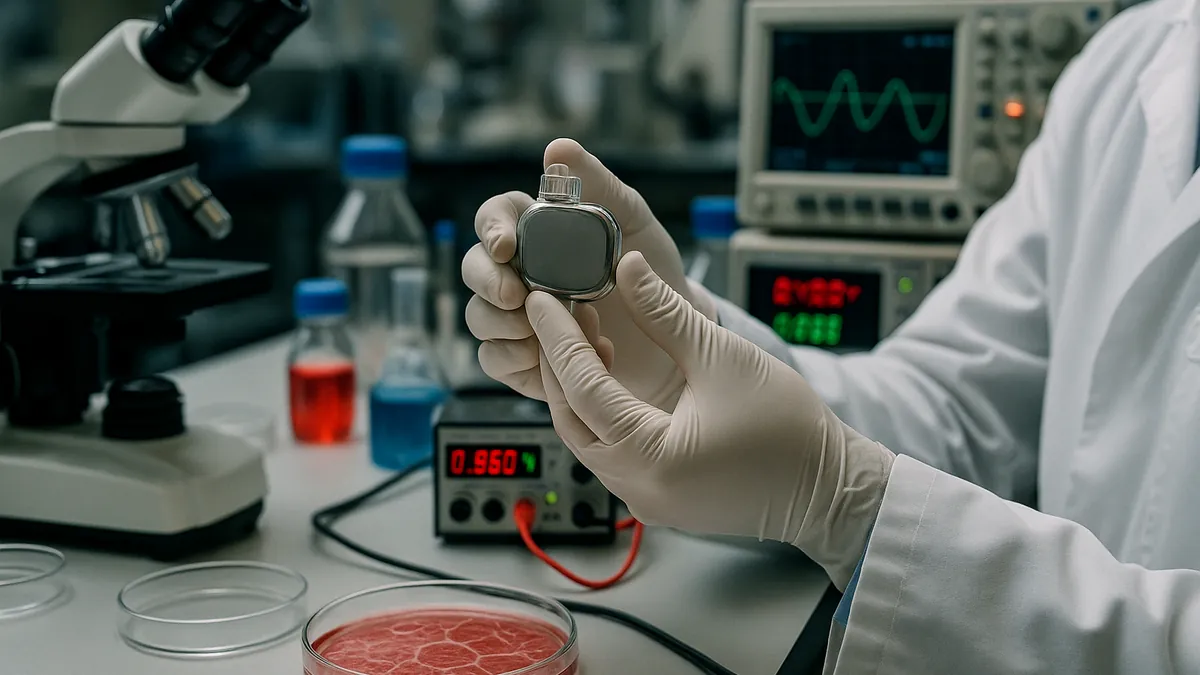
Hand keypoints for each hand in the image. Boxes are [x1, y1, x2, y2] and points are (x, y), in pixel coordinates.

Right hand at [462, 138, 715, 408]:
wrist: (677, 336)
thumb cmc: (654, 273)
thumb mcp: (633, 221)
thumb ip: (597, 184)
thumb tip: (557, 148)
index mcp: (538, 233)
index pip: (494, 218)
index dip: (491, 228)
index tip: (506, 245)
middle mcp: (520, 273)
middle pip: (474, 270)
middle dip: (487, 282)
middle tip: (516, 297)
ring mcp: (519, 318)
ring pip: (479, 318)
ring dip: (504, 325)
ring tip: (550, 332)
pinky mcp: (526, 360)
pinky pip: (497, 361)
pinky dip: (518, 361)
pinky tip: (556, 361)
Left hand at [526, 252, 894, 588]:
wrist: (828, 489)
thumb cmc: (788, 429)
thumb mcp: (721, 356)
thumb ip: (665, 313)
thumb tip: (627, 269)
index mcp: (650, 458)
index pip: (582, 388)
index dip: (558, 337)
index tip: (543, 299)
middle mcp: (636, 488)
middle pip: (571, 417)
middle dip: (560, 361)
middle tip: (560, 311)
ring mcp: (643, 500)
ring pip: (585, 437)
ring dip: (580, 387)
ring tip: (590, 334)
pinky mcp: (655, 498)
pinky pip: (608, 451)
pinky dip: (601, 411)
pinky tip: (612, 373)